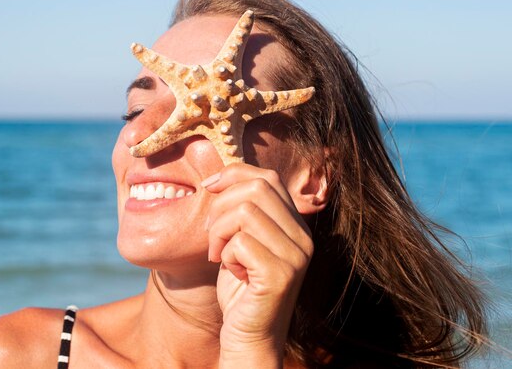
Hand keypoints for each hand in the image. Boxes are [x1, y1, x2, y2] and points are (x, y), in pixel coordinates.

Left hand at [202, 164, 313, 367]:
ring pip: (245, 211)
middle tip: (211, 233)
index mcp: (295, 225)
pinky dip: (224, 254)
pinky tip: (230, 271)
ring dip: (219, 232)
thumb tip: (218, 177)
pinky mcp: (281, 274)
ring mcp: (296, 256)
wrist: (249, 336)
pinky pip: (240, 242)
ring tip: (218, 254)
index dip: (234, 174)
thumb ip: (242, 210)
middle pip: (257, 188)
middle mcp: (303, 237)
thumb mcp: (241, 240)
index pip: (268, 178)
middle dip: (221, 205)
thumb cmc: (240, 287)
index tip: (208, 187)